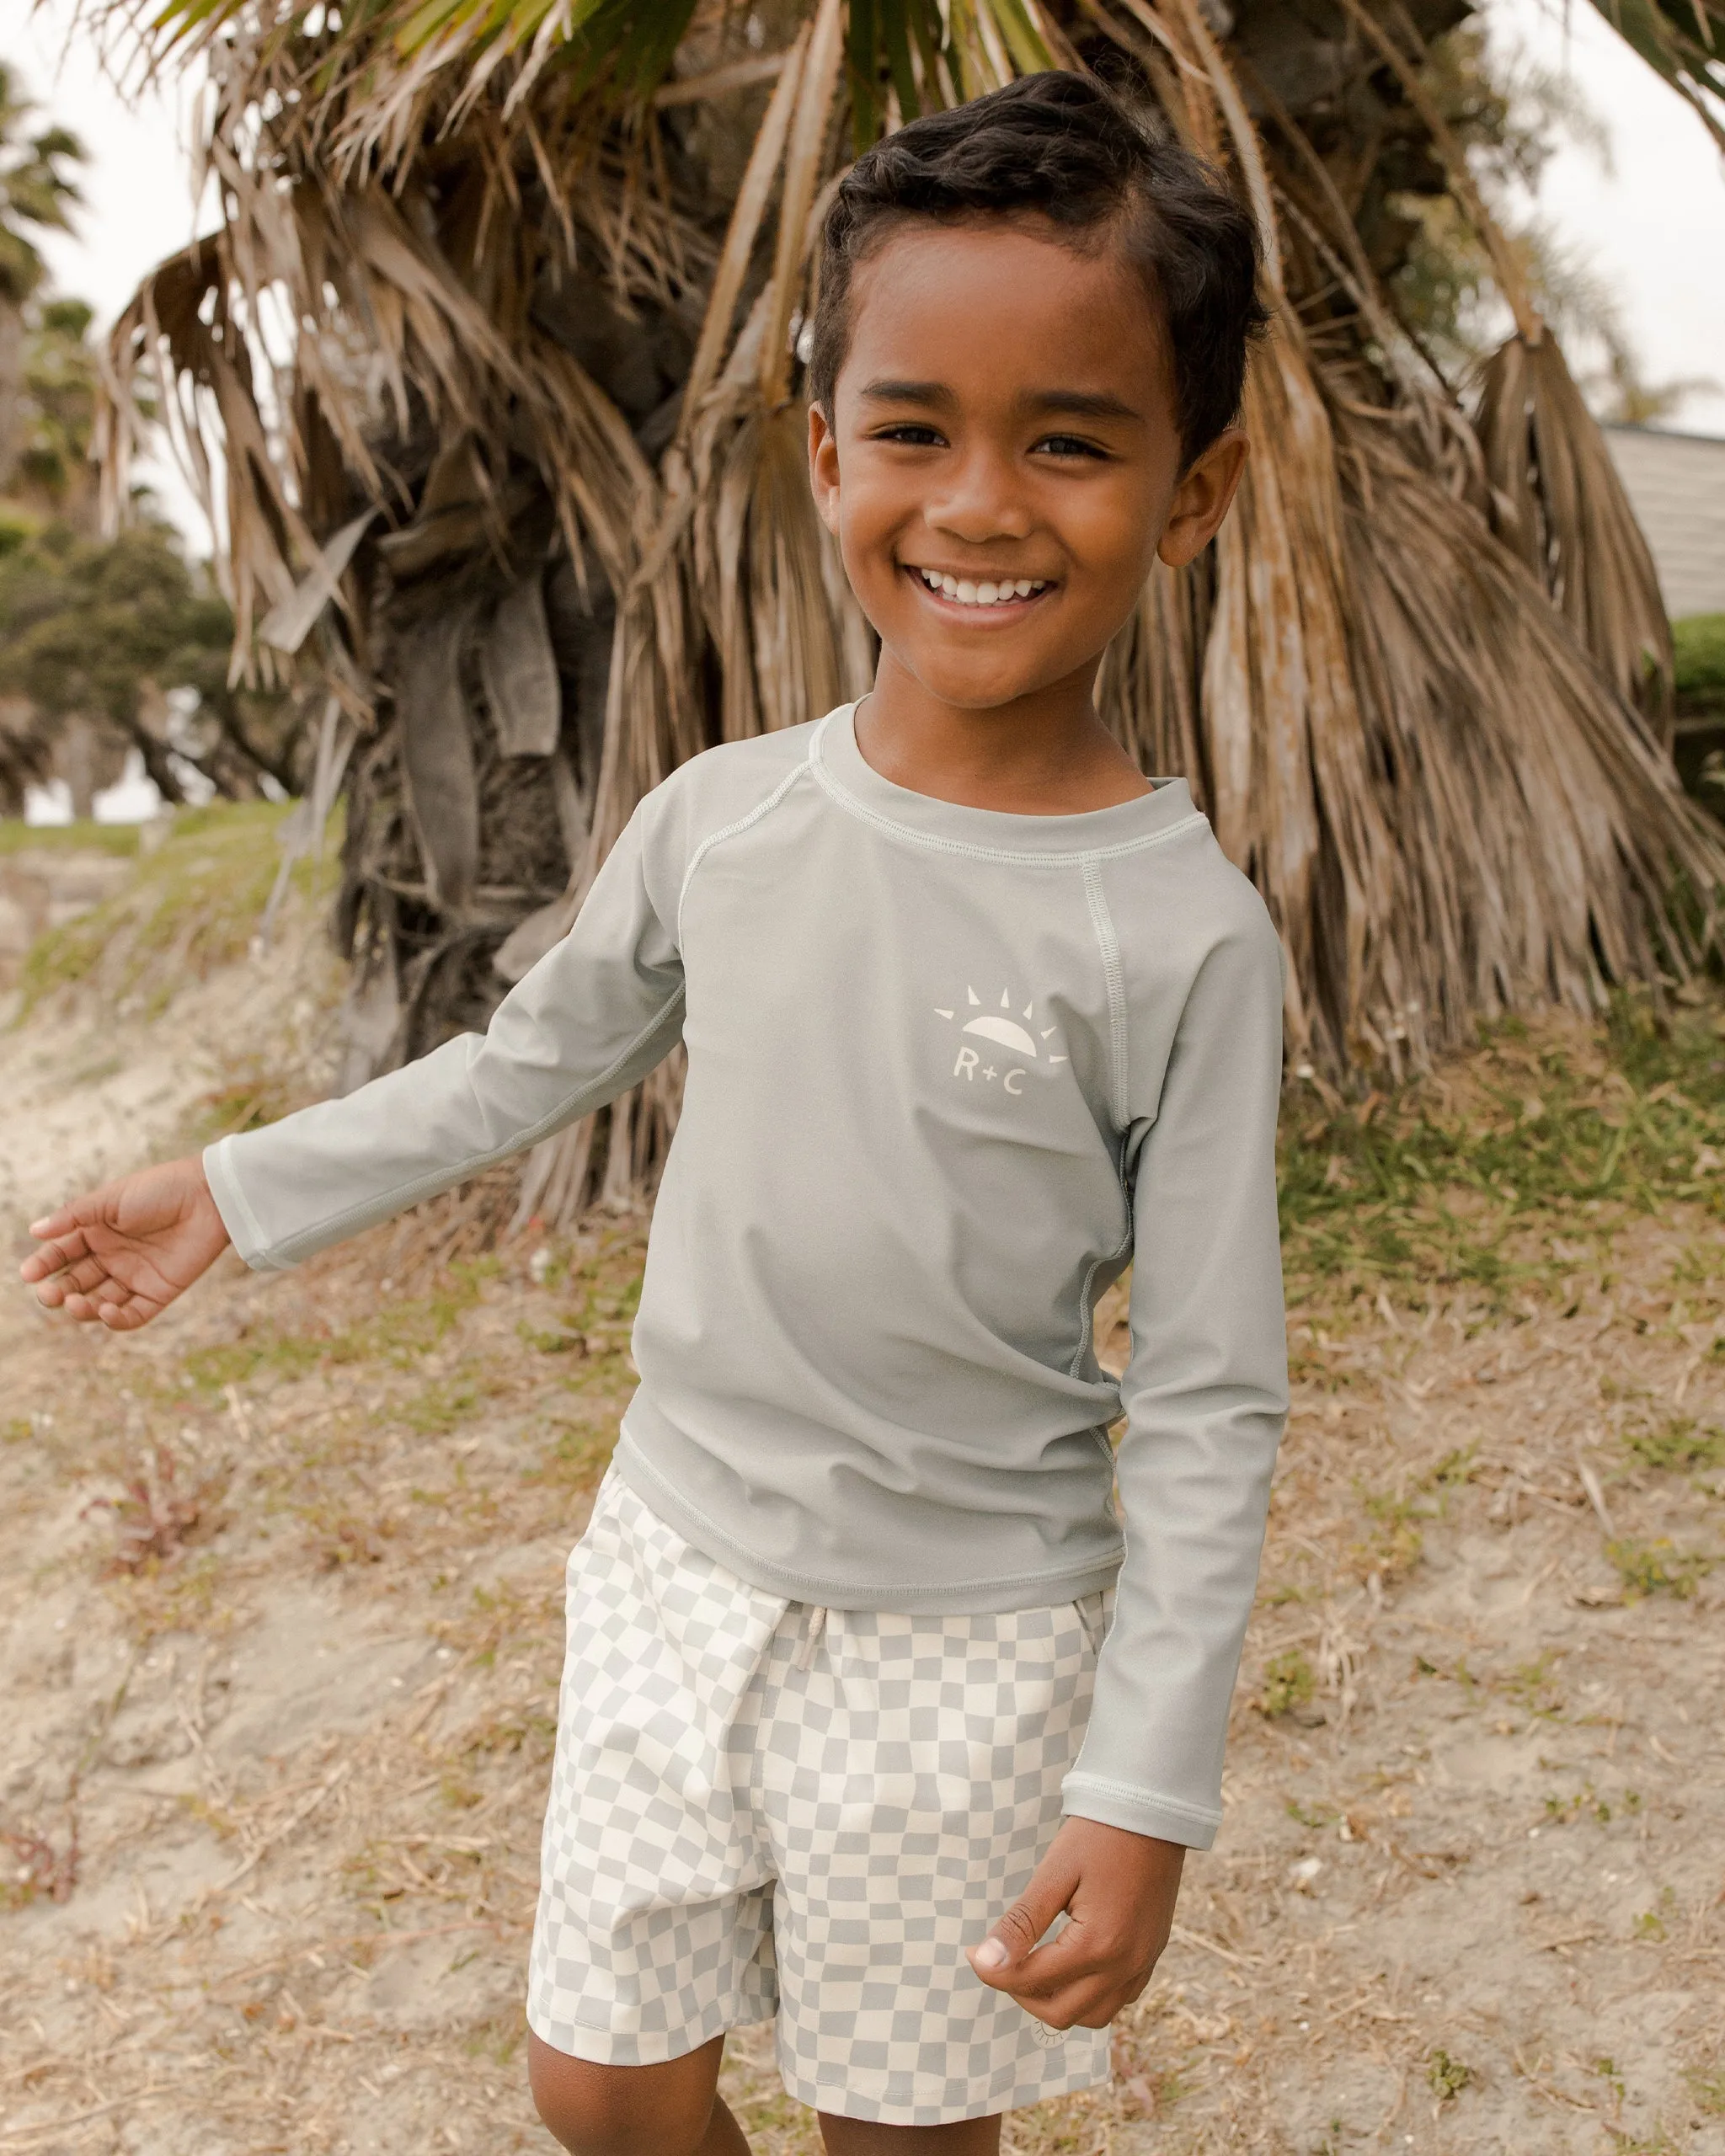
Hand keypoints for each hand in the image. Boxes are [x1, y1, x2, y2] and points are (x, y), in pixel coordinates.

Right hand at [21, 1156, 230, 1330]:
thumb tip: (35, 1231)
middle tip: (49, 1295)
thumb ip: (74, 1217)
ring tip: (76, 1303)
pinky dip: (116, 1320)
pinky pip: (132, 1315)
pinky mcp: (159, 1292)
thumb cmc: (159, 1190)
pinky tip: (105, 1312)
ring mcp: (134, 1276)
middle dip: (58, 1293)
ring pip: (99, 1303)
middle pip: (76, 1283)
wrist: (208, 1197)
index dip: (43, 1265)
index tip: (28, 1273)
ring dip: (83, 1309)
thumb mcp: (110, 1200)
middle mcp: (112, 1257)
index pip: (61, 1254)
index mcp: (97, 1232)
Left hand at [966, 1816, 1184, 2028]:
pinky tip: (1069, 1966)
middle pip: (1061, 2013)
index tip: (973, 1953)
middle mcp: (1124, 1966)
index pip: (1033, 1979)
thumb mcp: (1054, 1873)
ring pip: (1092, 2016)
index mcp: (1098, 1945)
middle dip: (1021, 1993)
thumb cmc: (1099, 1836)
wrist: (1152, 1812)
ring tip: (1033, 1966)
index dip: (994, 1971)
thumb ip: (1021, 1923)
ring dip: (1056, 2001)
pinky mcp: (1151, 1956)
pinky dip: (1088, 1995)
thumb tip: (985, 1960)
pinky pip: (1118, 1999)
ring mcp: (1142, 1964)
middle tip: (1002, 1961)